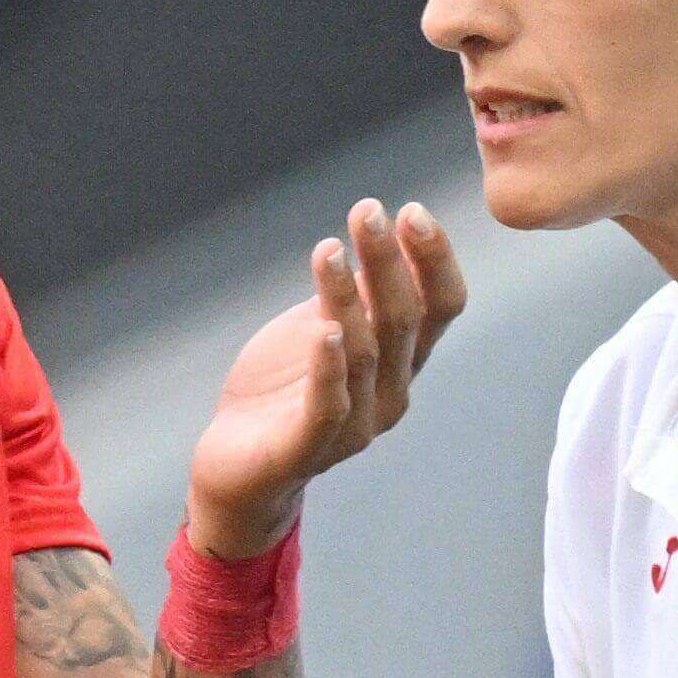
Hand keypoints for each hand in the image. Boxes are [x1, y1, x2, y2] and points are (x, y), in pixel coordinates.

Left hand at [188, 200, 464, 555]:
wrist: (237, 465)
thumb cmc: (284, 389)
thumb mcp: (324, 325)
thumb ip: (358, 293)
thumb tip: (388, 231)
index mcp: (403, 361)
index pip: (440, 306)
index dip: (434, 260)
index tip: (412, 212)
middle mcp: (390, 394)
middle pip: (403, 321)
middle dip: (387, 262)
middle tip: (367, 212)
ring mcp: (354, 426)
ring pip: (363, 354)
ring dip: (345, 297)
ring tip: (327, 249)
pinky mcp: (306, 449)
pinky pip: (327, 407)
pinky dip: (328, 369)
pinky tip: (323, 332)